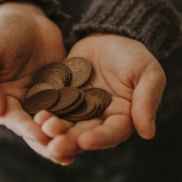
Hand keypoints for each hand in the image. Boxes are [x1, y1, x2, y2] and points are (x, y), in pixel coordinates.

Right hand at [0, 1, 65, 158]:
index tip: (41, 136)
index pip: (14, 120)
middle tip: (64, 155)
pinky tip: (92, 127)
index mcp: (2, 99)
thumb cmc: (0, 33)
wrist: (25, 16)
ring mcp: (44, 98)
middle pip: (35, 129)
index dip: (27, 129)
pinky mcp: (63, 90)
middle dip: (49, 142)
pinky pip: (71, 106)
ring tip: (79, 150)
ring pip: (55, 122)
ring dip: (65, 136)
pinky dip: (78, 118)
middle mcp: (23, 104)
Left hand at [36, 33, 165, 161]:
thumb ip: (147, 101)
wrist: (108, 36)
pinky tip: (34, 114)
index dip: (98, 139)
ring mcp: (77, 110)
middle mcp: (98, 119)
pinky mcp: (60, 98)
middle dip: (69, 141)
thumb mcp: (148, 73)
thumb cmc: (133, 55)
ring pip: (64, 125)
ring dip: (53, 130)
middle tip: (54, 145)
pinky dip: (44, 112)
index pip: (111, 134)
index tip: (85, 141)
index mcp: (121, 118)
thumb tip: (148, 134)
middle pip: (83, 135)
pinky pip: (51, 107)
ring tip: (42, 127)